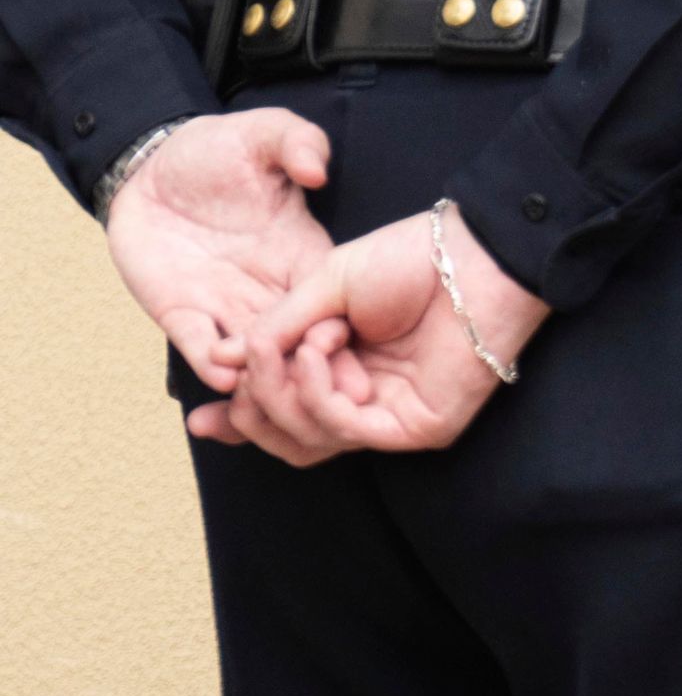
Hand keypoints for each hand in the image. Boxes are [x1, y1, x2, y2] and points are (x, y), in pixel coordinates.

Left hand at [104, 108, 336, 393]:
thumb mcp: (264, 131)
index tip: (355, 344)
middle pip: (296, 340)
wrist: (153, 166)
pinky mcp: (180, 311)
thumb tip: (316, 171)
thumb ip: (298, 142)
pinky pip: (197, 344)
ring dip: (259, 375)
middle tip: (323, 394)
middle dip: (309, 371)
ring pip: (251, 354)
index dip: (342, 324)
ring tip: (268, 387)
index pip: (330, 298)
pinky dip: (210, 362)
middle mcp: (270, 286)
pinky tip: (220, 373)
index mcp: (303, 251)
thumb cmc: (219, 148)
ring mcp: (225, 302)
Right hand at [200, 206, 547, 464]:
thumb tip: (224, 364)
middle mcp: (363, 398)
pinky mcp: (413, 427)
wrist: (470, 255)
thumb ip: (273, 329)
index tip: (198, 415)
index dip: (238, 420)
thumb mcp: (321, 288)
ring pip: (307, 440)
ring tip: (301, 342)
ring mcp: (389, 416)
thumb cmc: (407, 260)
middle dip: (253, 408)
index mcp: (341, 368)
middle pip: (287, 437)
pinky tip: (316, 352)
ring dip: (285, 390)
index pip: (283, 415)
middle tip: (245, 373)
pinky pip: (341, 429)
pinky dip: (315, 392)